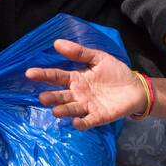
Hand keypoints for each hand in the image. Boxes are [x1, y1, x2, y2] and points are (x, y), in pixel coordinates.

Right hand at [25, 39, 144, 129]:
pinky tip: (76, 122)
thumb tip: (57, 42)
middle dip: (51, 97)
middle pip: (61, 96)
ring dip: (63, 111)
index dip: (43, 75)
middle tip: (42, 98)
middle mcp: (78, 94)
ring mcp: (87, 106)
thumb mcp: (98, 58)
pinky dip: (81, 123)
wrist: (136, 88)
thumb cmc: (115, 72)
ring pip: (71, 109)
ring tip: (55, 111)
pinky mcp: (98, 117)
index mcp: (76, 78)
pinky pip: (88, 122)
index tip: (29, 73)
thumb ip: (79, 52)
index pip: (56, 76)